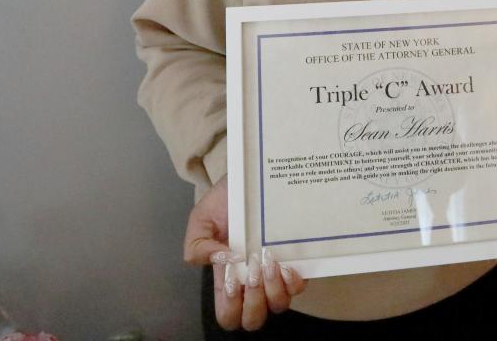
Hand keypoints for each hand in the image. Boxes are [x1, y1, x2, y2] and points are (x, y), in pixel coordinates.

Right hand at [184, 176, 307, 330]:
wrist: (251, 176)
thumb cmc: (226, 199)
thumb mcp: (201, 218)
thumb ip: (198, 244)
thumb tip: (225, 260)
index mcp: (228, 277)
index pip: (228, 315)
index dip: (230, 307)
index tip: (232, 279)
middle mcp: (253, 281)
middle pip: (254, 319)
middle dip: (253, 301)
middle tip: (252, 269)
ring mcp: (277, 273)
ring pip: (279, 305)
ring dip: (272, 289)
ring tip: (268, 261)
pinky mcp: (297, 260)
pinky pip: (299, 285)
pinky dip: (293, 279)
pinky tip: (286, 261)